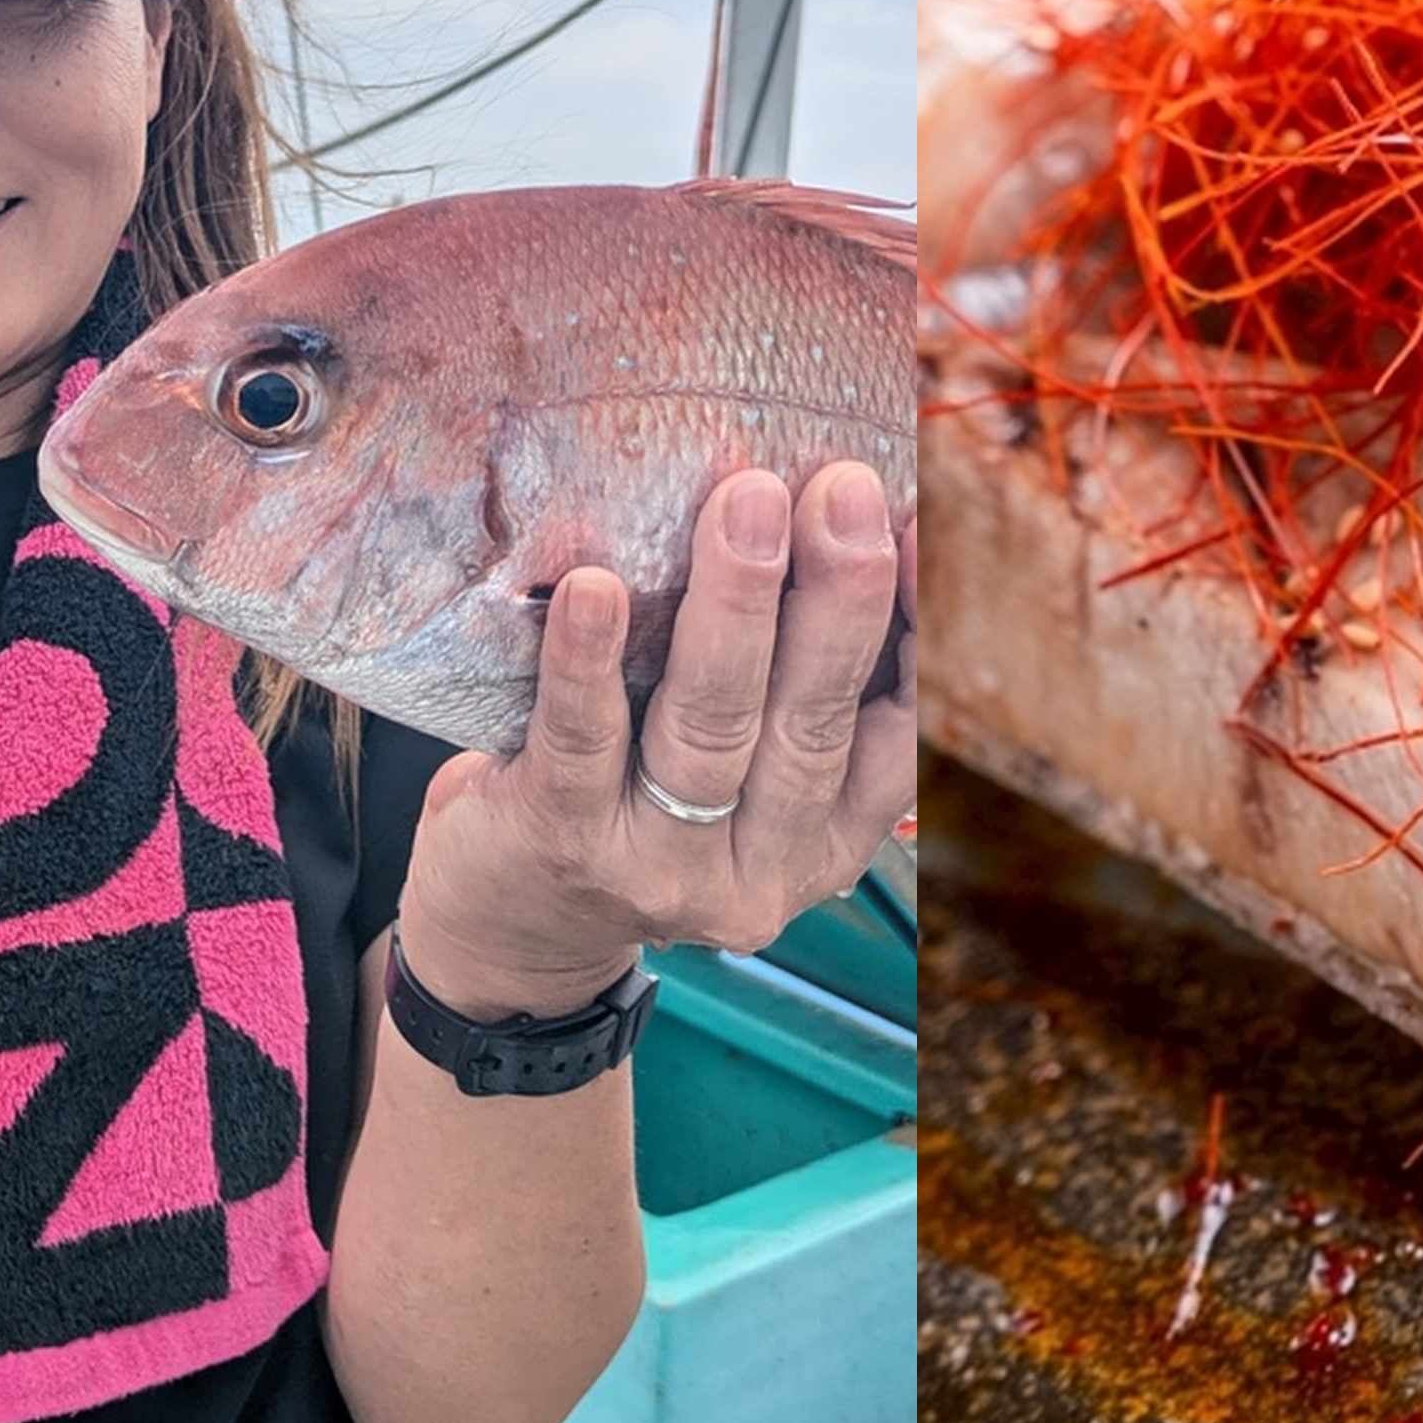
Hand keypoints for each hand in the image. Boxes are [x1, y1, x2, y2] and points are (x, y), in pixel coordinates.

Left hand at [399, 462, 915, 1016]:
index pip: (895, 733)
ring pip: (712, 728)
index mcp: (827, 840)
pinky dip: (590, 661)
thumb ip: (787, 681)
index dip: (912, 628)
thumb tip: (825, 516)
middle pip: (810, 721)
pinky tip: (595, 588)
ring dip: (736, 607)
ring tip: (745, 504)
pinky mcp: (564, 845)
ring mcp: (663, 867)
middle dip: (835, 596)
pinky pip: (584, 742)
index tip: (913, 522)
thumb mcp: (740, 768)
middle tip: (842, 489)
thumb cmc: (634, 801)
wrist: (510, 933)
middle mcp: (762, 870)